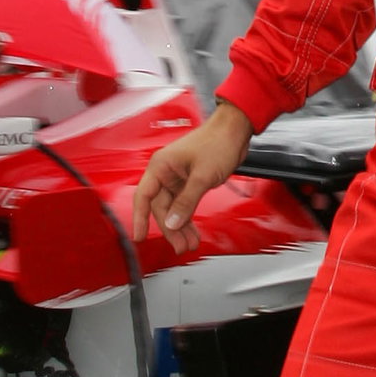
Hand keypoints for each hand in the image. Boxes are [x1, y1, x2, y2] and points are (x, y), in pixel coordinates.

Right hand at [131, 102, 253, 252]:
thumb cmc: (217, 142)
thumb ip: (186, 202)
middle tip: (180, 246)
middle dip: (170, 228)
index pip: (143, 197)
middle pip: (160, 207)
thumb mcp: (202, 177)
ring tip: (188, 244)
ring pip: (173, 209)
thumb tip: (173, 223)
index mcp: (161, 166)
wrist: (236, 131)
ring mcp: (177, 178)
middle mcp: (166, 172)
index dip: (139, 218)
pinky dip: (188, 218)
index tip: (140, 236)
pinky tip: (192, 232)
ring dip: (180, 227)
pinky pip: (184, 204)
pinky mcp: (189, 182)